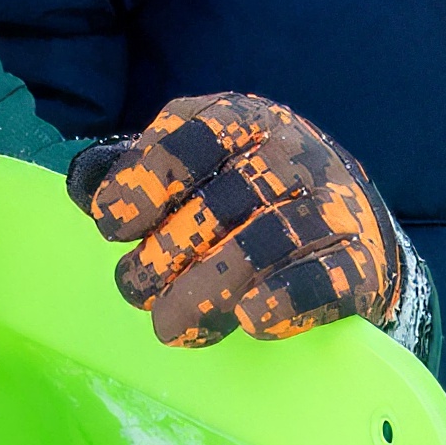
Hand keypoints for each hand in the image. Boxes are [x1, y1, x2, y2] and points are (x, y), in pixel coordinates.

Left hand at [70, 94, 415, 344]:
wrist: (353, 227)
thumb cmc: (251, 196)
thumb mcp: (199, 165)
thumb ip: (142, 170)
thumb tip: (84, 185)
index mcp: (243, 119)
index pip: (189, 142)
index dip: (143, 186)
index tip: (115, 227)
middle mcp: (291, 152)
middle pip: (217, 205)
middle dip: (164, 256)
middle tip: (138, 288)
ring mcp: (331, 203)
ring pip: (259, 248)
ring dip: (204, 294)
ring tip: (172, 325)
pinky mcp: (361, 259)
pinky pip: (318, 282)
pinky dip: (279, 303)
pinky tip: (248, 318)